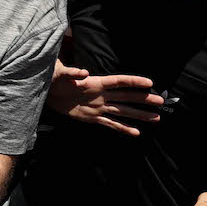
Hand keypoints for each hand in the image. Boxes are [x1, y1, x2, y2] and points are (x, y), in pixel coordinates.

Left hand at [46, 61, 162, 135]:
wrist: (46, 92)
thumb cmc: (54, 78)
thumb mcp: (59, 73)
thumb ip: (71, 73)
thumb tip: (84, 72)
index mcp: (96, 82)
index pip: (119, 81)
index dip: (134, 81)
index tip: (150, 82)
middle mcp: (101, 95)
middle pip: (126, 97)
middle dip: (143, 99)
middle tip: (161, 102)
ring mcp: (98, 107)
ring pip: (123, 111)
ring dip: (139, 115)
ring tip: (156, 118)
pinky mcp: (92, 118)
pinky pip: (110, 123)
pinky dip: (123, 128)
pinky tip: (136, 132)